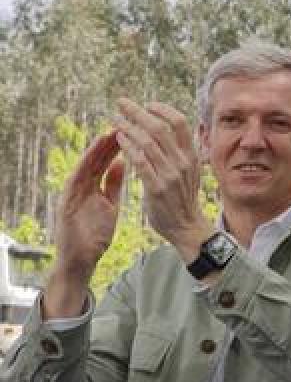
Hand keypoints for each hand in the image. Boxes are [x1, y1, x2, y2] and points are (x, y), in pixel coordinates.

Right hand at [52, 131, 124, 280]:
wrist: (81, 260)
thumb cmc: (95, 234)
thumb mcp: (109, 205)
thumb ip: (113, 184)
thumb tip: (124, 162)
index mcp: (94, 186)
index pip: (107, 160)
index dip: (120, 144)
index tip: (133, 128)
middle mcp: (82, 187)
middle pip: (97, 159)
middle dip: (109, 141)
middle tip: (123, 122)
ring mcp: (73, 194)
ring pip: (85, 167)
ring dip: (96, 150)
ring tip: (108, 133)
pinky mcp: (65, 205)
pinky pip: (75, 184)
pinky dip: (83, 169)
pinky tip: (90, 157)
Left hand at [113, 98, 209, 260]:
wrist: (186, 227)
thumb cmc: (183, 198)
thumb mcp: (189, 171)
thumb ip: (180, 153)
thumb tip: (169, 131)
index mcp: (192, 155)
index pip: (179, 122)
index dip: (162, 109)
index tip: (147, 104)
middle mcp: (183, 162)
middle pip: (160, 127)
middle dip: (138, 112)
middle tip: (121, 102)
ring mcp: (170, 175)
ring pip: (147, 142)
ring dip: (128, 127)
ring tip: (114, 119)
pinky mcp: (156, 188)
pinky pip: (140, 162)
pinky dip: (128, 147)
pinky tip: (118, 139)